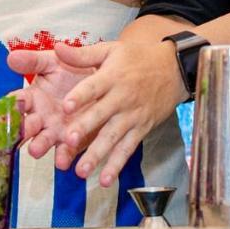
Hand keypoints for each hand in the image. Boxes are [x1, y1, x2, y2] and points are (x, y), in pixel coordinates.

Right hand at [7, 43, 104, 168]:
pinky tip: (63, 161)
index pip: (17, 101)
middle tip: (23, 131)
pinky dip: (63, 157)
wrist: (102, 83)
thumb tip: (11, 56)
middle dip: (24, 130)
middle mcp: (39, 117)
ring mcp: (54, 132)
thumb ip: (34, 61)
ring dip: (39, 146)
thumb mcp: (53, 62)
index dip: (12, 104)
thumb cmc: (72, 71)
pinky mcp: (71, 143)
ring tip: (36, 150)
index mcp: (32, 98)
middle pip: (27, 126)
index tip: (8, 105)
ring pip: (43, 142)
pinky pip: (66, 152)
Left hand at [60, 40, 185, 186]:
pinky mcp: (141, 129)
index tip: (66, 106)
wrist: (173, 68)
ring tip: (81, 171)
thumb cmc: (137, 58)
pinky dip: (117, 165)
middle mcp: (122, 97)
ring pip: (113, 137)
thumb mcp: (111, 49)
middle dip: (86, 128)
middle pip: (101, 114)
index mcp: (112, 76)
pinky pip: (128, 149)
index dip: (80, 96)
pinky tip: (104, 180)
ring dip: (97, 155)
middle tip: (68, 140)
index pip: (94, 86)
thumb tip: (55, 48)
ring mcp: (132, 116)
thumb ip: (82, 54)